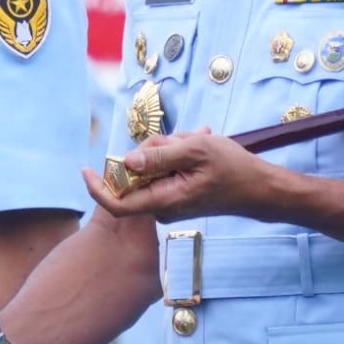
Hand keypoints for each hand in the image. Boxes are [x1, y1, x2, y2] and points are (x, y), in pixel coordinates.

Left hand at [84, 129, 284, 225]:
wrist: (259, 188)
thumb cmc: (232, 168)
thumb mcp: (195, 151)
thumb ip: (159, 156)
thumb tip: (126, 162)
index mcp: (164, 200)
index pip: (118, 204)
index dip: (97, 189)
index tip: (85, 170)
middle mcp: (163, 206)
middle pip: (136, 175)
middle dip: (151, 151)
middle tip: (181, 138)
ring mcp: (170, 202)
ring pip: (152, 169)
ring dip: (168, 150)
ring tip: (195, 141)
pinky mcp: (177, 195)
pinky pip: (165, 171)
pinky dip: (177, 156)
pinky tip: (198, 146)